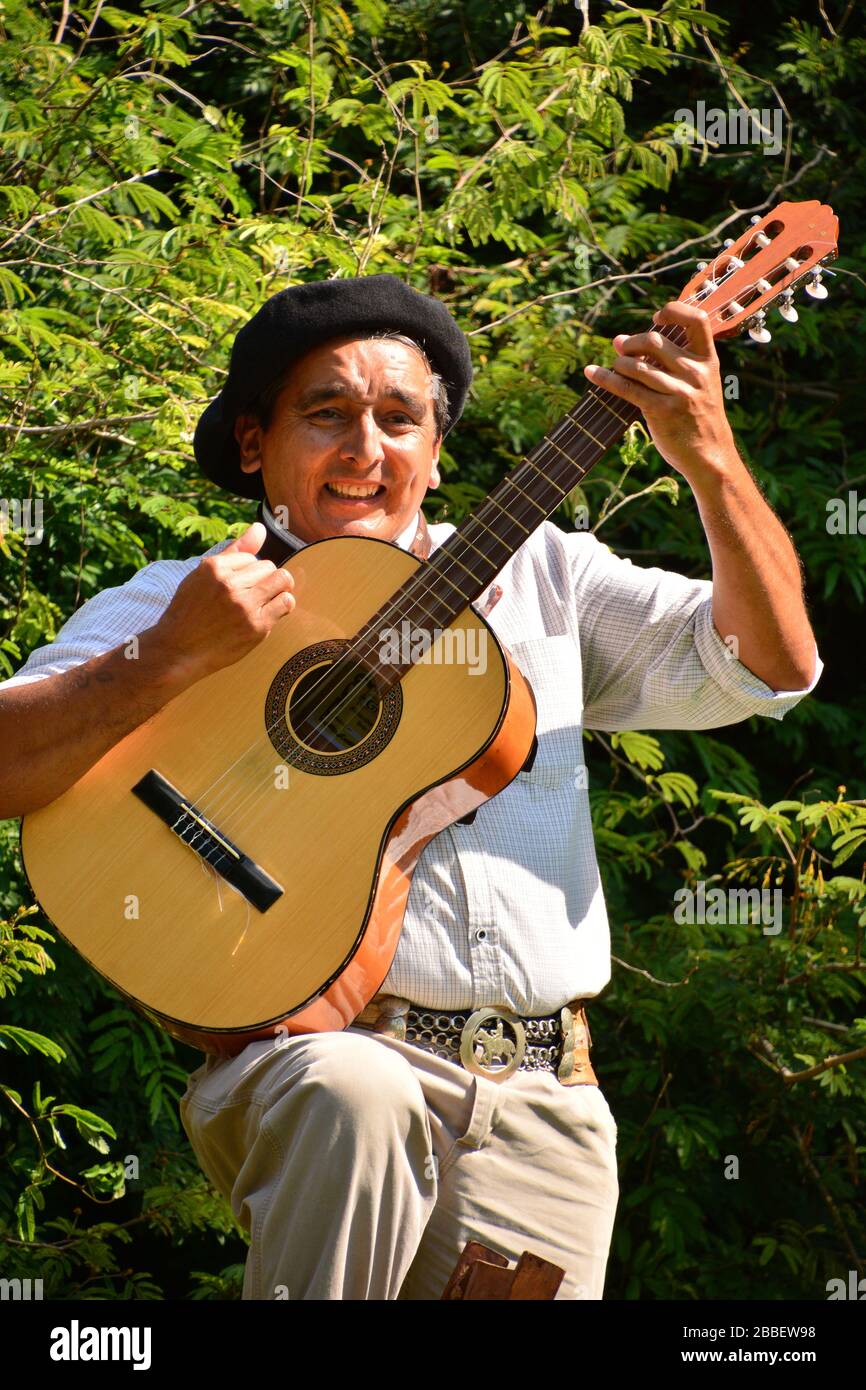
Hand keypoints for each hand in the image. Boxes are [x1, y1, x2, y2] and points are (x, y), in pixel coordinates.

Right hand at [154, 522, 295, 679]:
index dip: (248, 571)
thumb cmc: (189, 612)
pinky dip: (283, 606)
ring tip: (265, 601)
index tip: (239, 586)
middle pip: (268, 566)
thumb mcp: (201, 576)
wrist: (178, 651)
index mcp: (213, 567)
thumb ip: (233, 552)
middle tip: (251, 596)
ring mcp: (244, 605)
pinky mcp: (256, 626)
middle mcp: (229, 583)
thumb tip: (261, 528)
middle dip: (263, 579)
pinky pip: (286, 603)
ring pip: (282, 580)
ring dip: (278, 589)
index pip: (251, 556)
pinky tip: (270, 613)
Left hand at [584, 301, 738, 479]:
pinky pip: (626, 388)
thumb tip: (621, 340)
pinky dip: (605, 379)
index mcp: (708, 361)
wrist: (710, 456)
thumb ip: (674, 363)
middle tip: (620, 348)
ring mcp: (679, 392)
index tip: (656, 317)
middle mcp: (695, 373)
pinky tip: (591, 373)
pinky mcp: (661, 411)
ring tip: (615, 368)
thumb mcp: (701, 385)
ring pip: (636, 365)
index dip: (674, 311)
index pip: (697, 320)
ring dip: (618, 364)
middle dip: (630, 343)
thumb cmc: (699, 419)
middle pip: (653, 341)